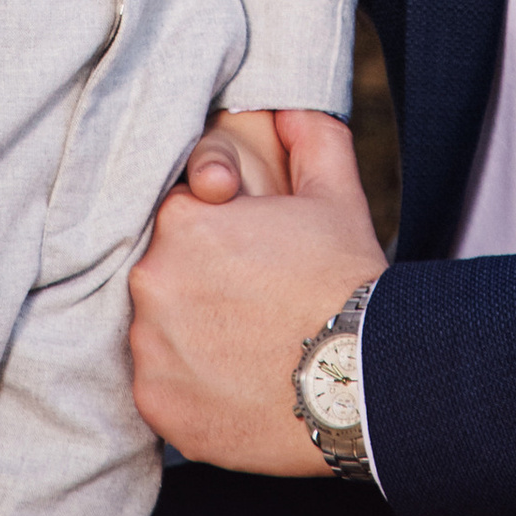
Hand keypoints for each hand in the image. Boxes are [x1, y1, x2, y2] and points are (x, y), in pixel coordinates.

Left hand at [130, 109, 384, 475]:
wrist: (364, 378)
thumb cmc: (348, 280)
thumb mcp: (335, 191)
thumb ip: (307, 135)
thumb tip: (285, 109)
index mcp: (183, 220)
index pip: (179, 218)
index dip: (216, 237)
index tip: (248, 259)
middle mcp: (152, 280)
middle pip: (164, 274)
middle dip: (200, 284)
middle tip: (252, 305)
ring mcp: (151, 348)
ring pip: (158, 331)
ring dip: (191, 335)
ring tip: (247, 346)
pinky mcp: (157, 406)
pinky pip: (161, 387)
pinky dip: (191, 386)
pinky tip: (237, 381)